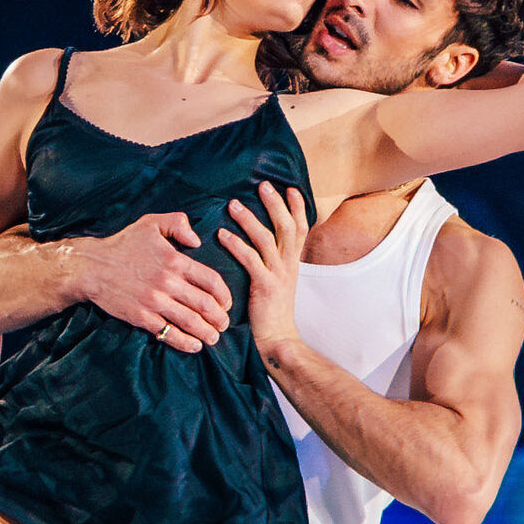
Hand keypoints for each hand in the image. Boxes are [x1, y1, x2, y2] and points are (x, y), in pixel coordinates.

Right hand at [76, 209, 233, 353]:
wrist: (91, 267)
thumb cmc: (122, 244)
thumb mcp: (151, 223)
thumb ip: (178, 224)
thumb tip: (197, 240)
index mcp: (175, 260)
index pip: (211, 280)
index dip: (224, 295)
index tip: (227, 303)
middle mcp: (168, 283)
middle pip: (205, 305)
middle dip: (220, 318)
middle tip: (224, 324)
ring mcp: (155, 302)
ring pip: (191, 322)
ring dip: (207, 333)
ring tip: (213, 338)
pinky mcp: (142, 317)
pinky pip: (169, 333)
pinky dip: (185, 342)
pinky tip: (194, 346)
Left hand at [217, 179, 310, 354]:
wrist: (277, 338)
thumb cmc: (272, 309)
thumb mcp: (280, 280)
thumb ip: (275, 259)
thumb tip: (265, 240)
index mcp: (293, 262)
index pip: (301, 228)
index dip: (297, 207)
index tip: (290, 187)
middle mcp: (288, 264)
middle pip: (287, 227)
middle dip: (276, 204)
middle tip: (263, 185)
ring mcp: (278, 275)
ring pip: (268, 239)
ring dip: (250, 220)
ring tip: (233, 205)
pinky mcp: (265, 287)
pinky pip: (250, 260)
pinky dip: (236, 245)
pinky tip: (222, 235)